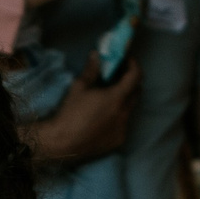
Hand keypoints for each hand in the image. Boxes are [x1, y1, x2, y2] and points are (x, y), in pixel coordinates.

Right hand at [26, 52, 141, 168]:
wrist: (63, 142)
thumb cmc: (70, 113)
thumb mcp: (79, 87)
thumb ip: (91, 70)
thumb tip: (96, 55)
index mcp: (117, 98)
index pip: (136, 77)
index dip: (134, 65)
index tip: (127, 61)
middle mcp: (124, 114)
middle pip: (136, 93)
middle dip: (131, 82)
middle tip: (118, 76)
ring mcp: (123, 129)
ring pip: (130, 109)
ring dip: (124, 100)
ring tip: (109, 97)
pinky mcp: (118, 141)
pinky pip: (123, 124)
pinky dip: (118, 116)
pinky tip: (104, 116)